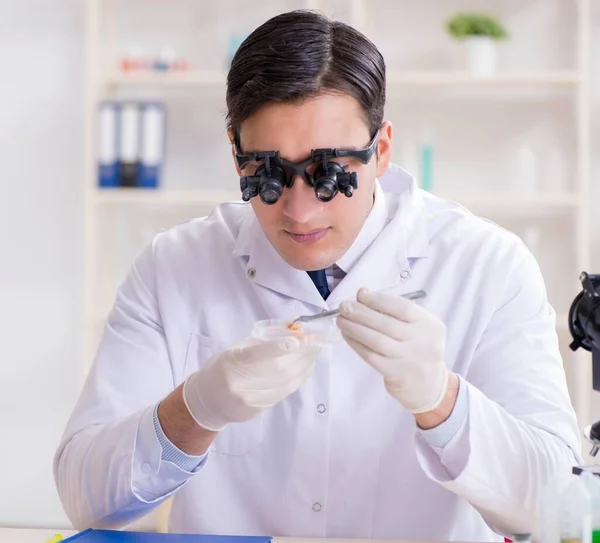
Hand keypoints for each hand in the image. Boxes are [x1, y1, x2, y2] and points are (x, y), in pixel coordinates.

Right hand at [183, 335, 321, 430]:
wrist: (208, 400)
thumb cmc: (223, 367)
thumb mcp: (236, 348)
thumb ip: (264, 340)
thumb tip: (293, 327)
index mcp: (231, 364)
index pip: (257, 355)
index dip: (278, 348)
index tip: (298, 339)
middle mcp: (240, 385)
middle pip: (279, 369)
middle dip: (302, 353)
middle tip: (317, 340)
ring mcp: (251, 401)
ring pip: (286, 382)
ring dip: (305, 364)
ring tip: (315, 351)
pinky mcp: (259, 410)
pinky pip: (286, 392)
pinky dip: (300, 377)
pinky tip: (306, 366)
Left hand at [337, 288, 448, 413]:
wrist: (428, 386)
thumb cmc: (417, 349)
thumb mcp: (418, 328)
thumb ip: (396, 312)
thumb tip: (363, 295)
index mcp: (430, 325)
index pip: (403, 307)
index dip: (378, 299)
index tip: (360, 293)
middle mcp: (424, 342)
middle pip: (386, 323)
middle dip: (361, 312)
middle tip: (344, 306)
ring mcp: (411, 359)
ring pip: (376, 340)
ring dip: (354, 328)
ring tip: (341, 320)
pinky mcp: (397, 374)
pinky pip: (371, 356)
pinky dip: (356, 344)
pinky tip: (347, 335)